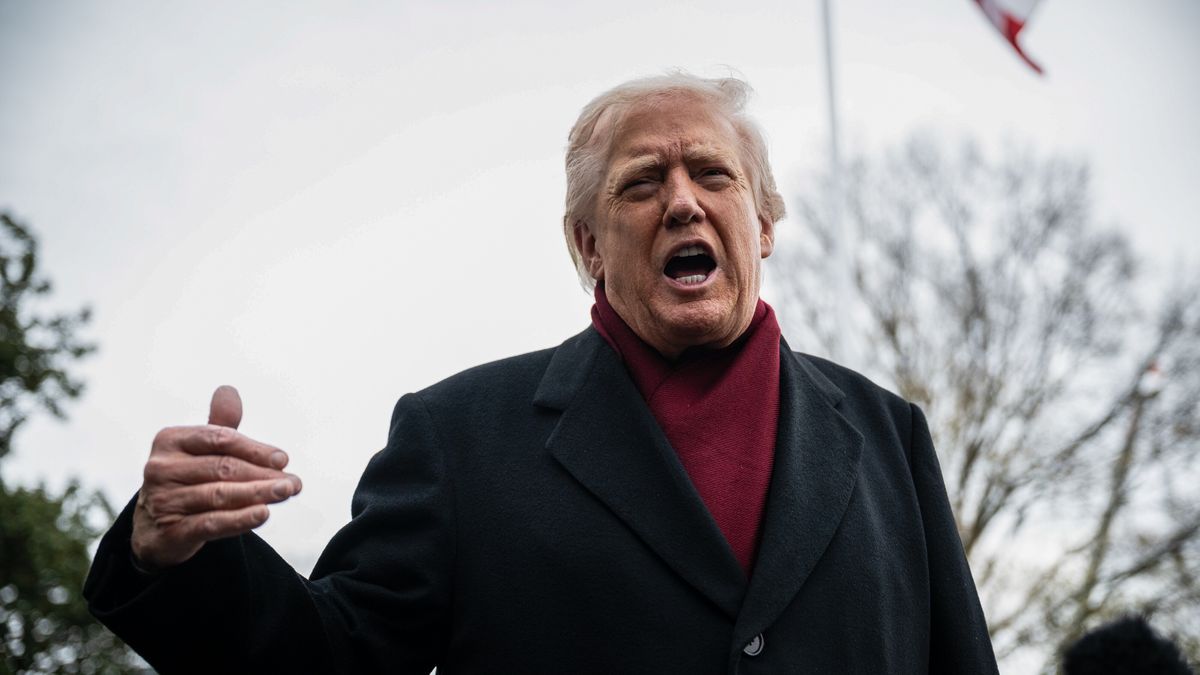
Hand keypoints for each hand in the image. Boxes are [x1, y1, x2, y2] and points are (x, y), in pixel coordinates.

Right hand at [130, 385, 302, 570]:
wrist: (155, 527)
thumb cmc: (186, 480)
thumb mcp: (200, 449)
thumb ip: (220, 425)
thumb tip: (228, 391)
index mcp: (171, 440)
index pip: (219, 440)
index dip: (254, 449)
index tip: (283, 459)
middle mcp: (162, 468)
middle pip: (223, 468)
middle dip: (263, 474)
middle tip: (292, 482)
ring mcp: (163, 500)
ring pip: (220, 495)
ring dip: (258, 494)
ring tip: (285, 493)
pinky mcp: (170, 531)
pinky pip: (211, 523)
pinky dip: (239, 519)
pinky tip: (262, 514)